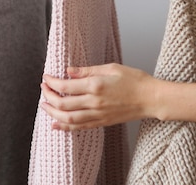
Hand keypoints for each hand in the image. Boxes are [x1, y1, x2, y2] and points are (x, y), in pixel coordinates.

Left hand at [40, 63, 158, 130]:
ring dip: (53, 113)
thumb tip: (69, 70)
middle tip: (44, 89)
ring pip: (68, 119)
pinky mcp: (102, 122)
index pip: (66, 86)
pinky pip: (79, 127)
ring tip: (45, 106)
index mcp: (96, 85)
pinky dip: (65, 127)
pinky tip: (56, 124)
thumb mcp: (111, 67)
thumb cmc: (135, 80)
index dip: (52, 82)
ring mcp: (98, 115)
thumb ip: (88, 70)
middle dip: (49, 97)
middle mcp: (95, 102)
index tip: (46, 77)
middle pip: (63, 104)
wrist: (151, 98)